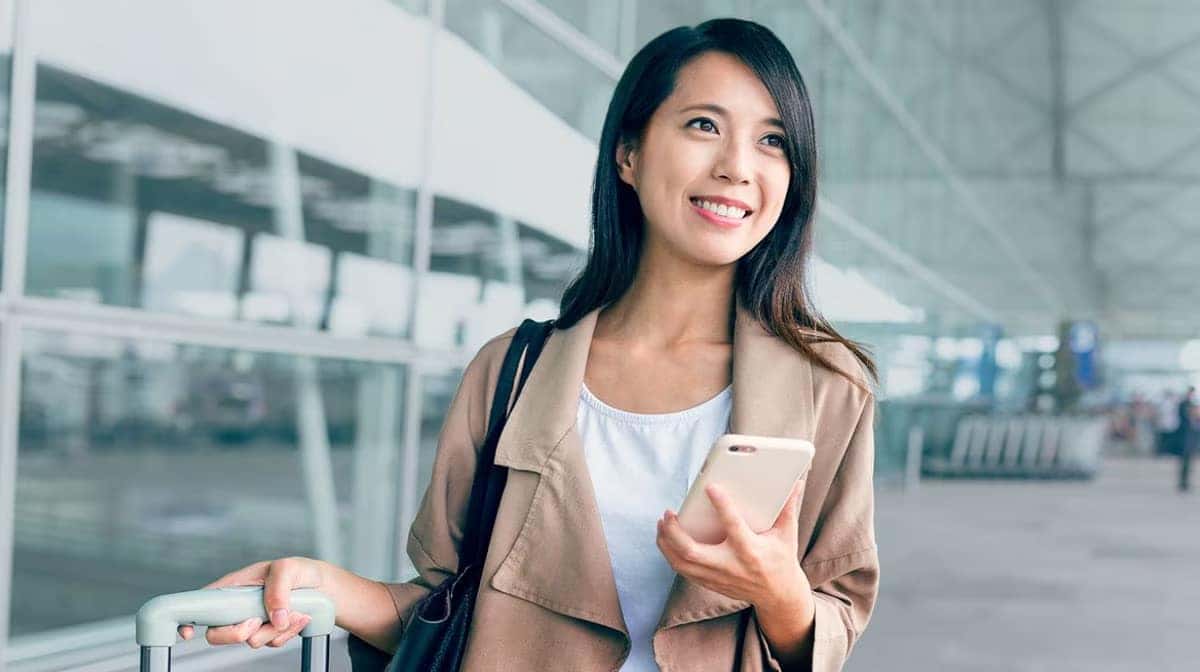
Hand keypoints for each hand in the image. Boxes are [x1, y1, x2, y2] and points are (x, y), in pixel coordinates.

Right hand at [177, 557, 323, 648]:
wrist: (325, 588)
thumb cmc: (301, 571)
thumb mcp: (289, 568)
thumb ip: (278, 590)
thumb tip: (274, 618)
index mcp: (235, 585)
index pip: (203, 602)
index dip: (190, 617)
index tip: (189, 631)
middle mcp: (240, 606)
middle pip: (218, 632)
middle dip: (237, 633)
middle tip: (257, 622)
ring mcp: (254, 621)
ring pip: (250, 641)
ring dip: (275, 630)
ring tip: (294, 610)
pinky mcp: (269, 633)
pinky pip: (272, 643)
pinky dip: (288, 633)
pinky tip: (299, 617)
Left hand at [656, 479, 811, 613]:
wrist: (778, 596)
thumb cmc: (781, 560)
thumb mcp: (787, 534)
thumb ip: (788, 508)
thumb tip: (795, 482)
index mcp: (751, 550)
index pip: (733, 526)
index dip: (722, 505)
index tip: (710, 487)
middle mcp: (731, 565)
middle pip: (692, 551)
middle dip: (675, 532)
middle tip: (669, 512)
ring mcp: (718, 577)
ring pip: (681, 563)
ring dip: (666, 543)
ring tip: (662, 523)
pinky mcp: (710, 583)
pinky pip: (683, 571)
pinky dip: (670, 555)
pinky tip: (666, 539)